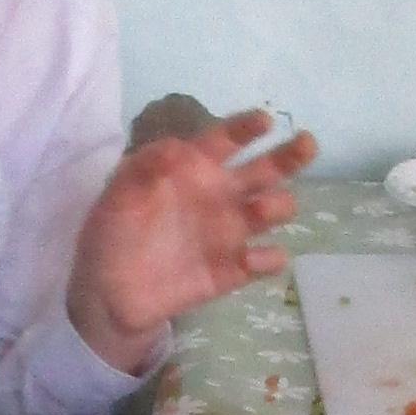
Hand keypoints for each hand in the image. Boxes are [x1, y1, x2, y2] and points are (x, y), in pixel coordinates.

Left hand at [68, 113, 317, 371]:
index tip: (265, 121)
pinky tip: (253, 259)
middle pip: (267, 170)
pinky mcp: (233, 270)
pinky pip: (266, 260)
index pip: (227, 140)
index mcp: (195, 169)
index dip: (246, 128)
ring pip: (273, 210)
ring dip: (277, 206)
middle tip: (307, 144)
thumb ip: (144, 169)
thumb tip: (176, 147)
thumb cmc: (113, 233)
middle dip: (290, 156)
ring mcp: (231, 233)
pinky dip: (269, 258)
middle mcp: (221, 195)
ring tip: (263, 209)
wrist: (109, 293)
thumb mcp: (118, 197)